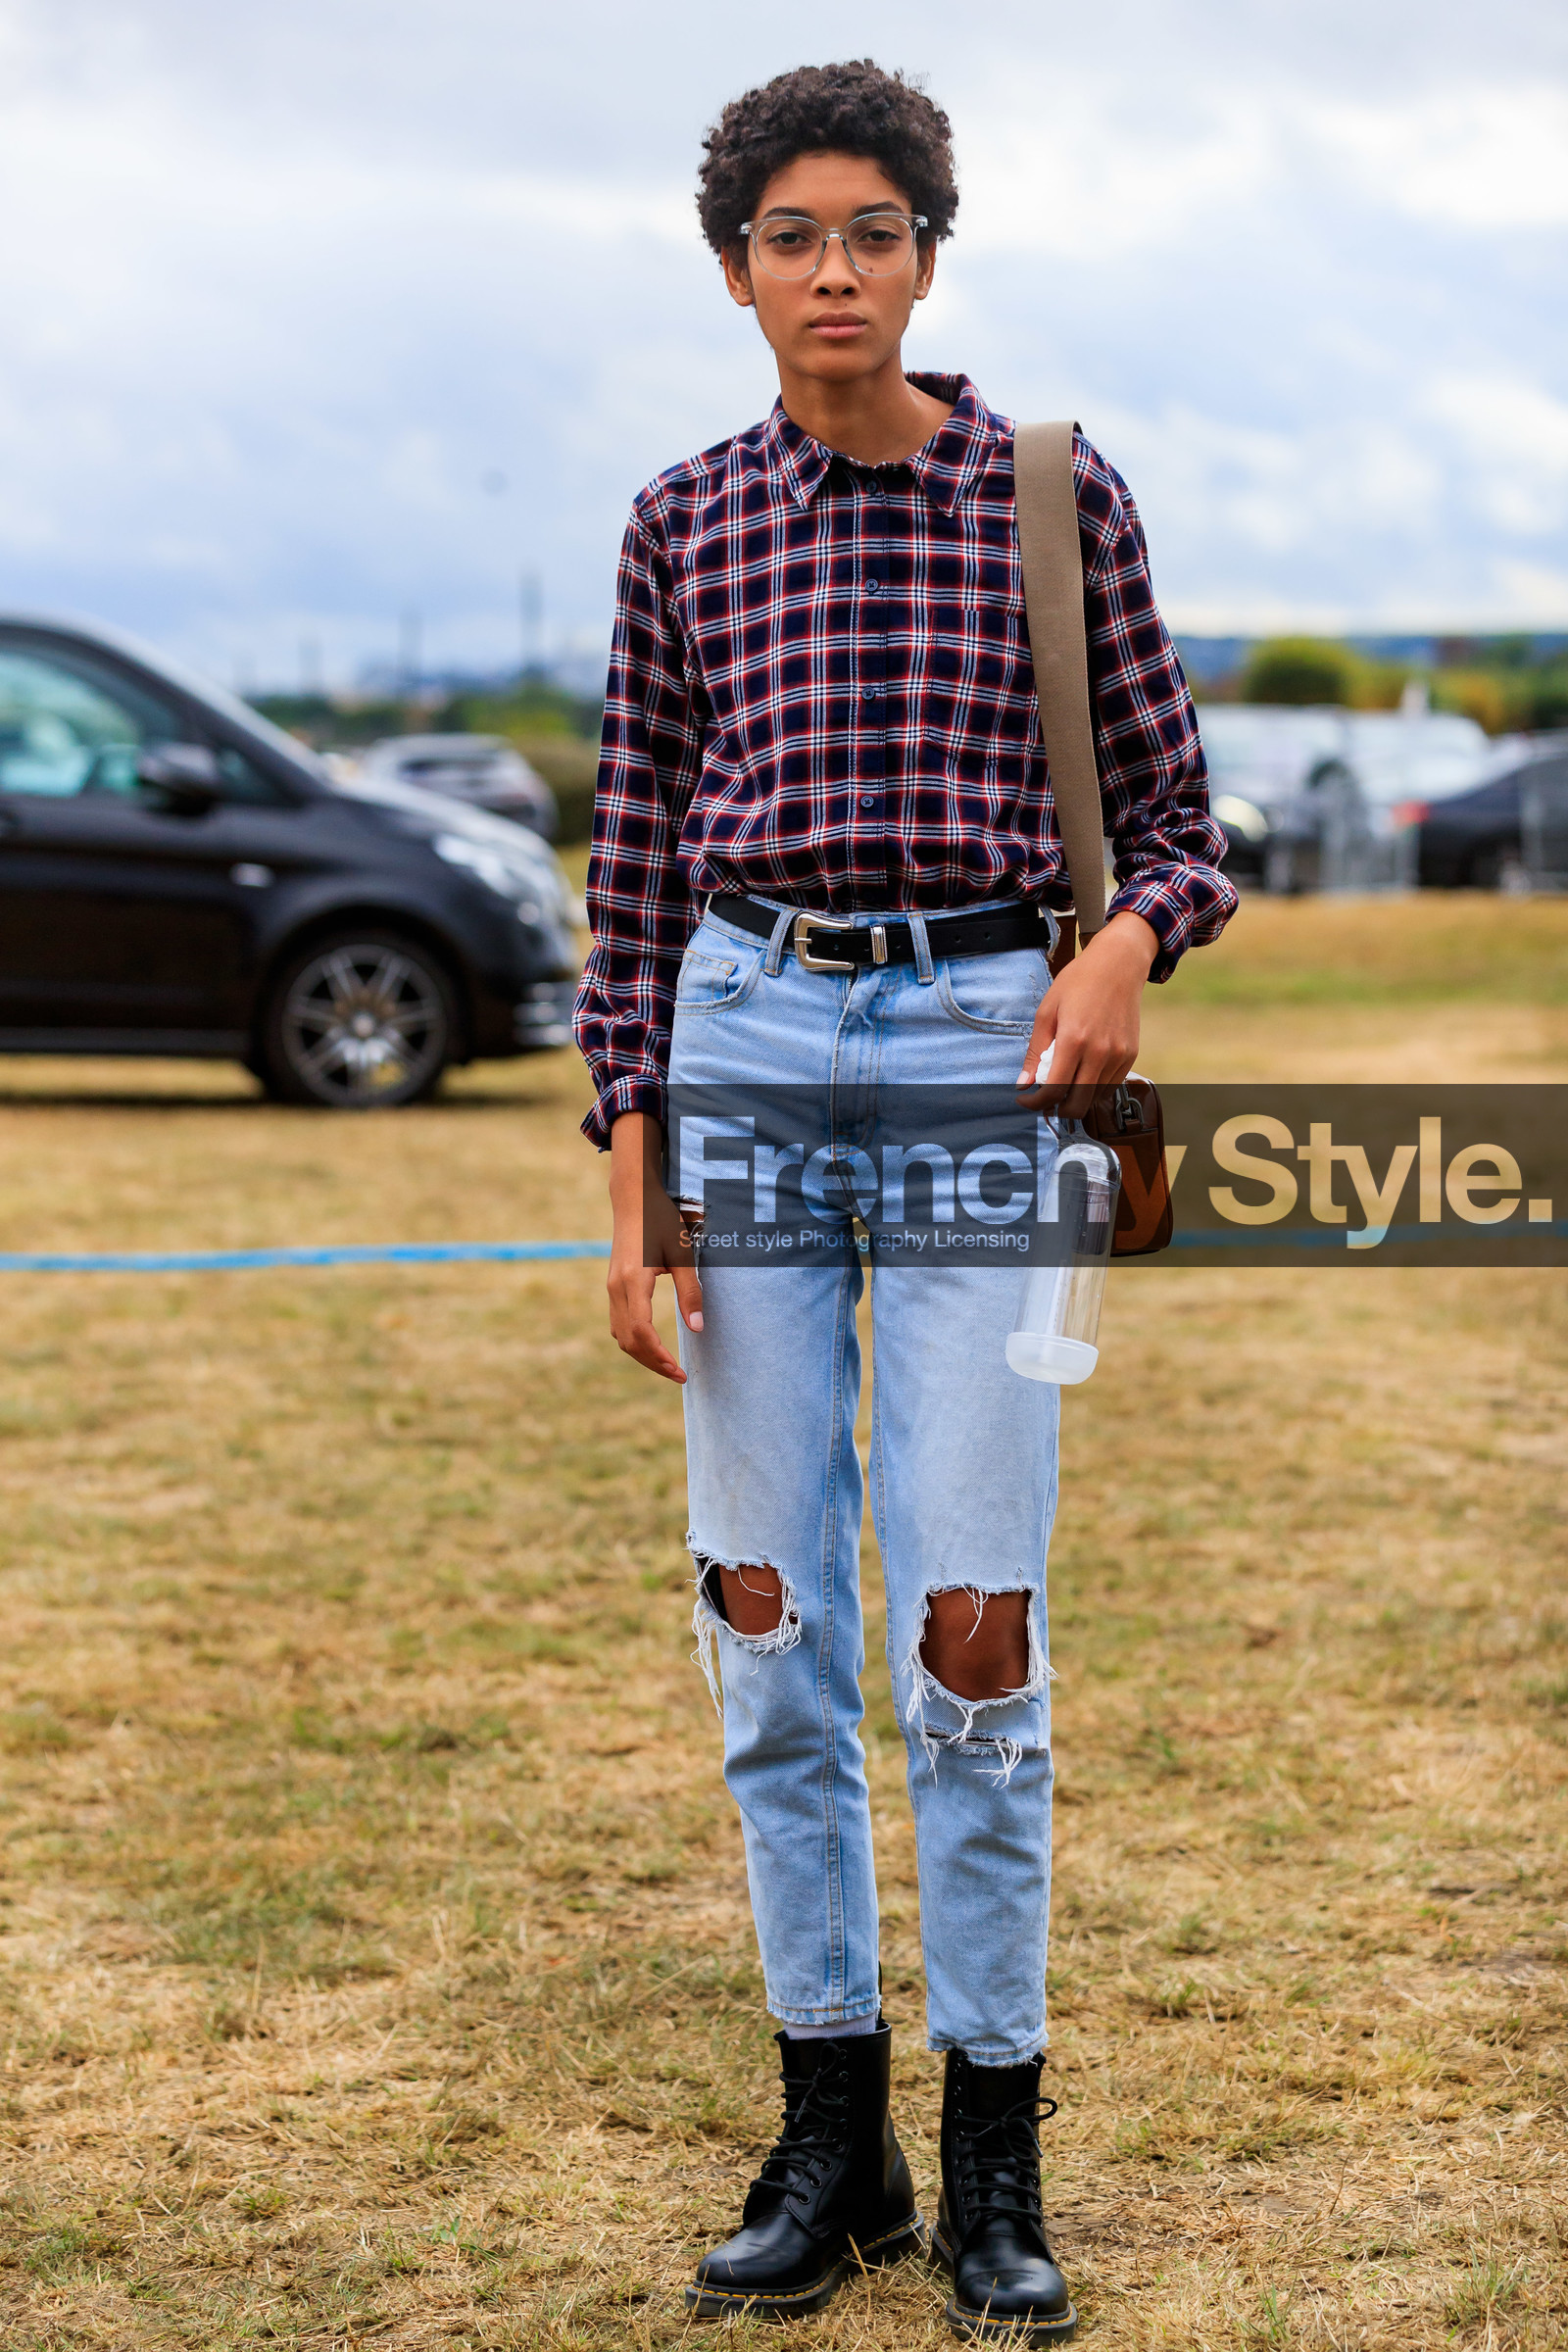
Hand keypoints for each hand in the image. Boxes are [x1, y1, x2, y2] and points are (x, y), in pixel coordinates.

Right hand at [606, 1111, 703, 1383]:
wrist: (634, 1199)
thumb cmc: (662, 1221)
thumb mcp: (683, 1254)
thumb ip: (690, 1291)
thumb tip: (698, 1327)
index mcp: (633, 1281)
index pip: (641, 1333)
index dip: (659, 1358)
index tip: (680, 1372)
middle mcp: (616, 1288)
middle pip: (628, 1341)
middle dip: (652, 1363)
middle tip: (679, 1375)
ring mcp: (611, 1288)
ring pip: (620, 1334)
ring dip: (642, 1354)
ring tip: (668, 1365)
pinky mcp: (613, 1286)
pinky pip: (618, 1323)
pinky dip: (633, 1340)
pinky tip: (653, 1345)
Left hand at [1017, 912, 1158, 1120]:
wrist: (1118, 965)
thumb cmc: (1078, 983)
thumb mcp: (1046, 1012)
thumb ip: (1034, 1051)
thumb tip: (1023, 1083)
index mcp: (1074, 1040)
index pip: (1054, 1091)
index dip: (1035, 1103)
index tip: (1025, 1100)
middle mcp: (1100, 1052)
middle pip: (1077, 1105)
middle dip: (1056, 1109)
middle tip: (1044, 1099)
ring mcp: (1118, 1056)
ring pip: (1094, 1099)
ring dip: (1076, 1099)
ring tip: (1064, 1081)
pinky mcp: (1130, 1055)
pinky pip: (1110, 1086)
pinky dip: (1093, 1089)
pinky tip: (1082, 1073)